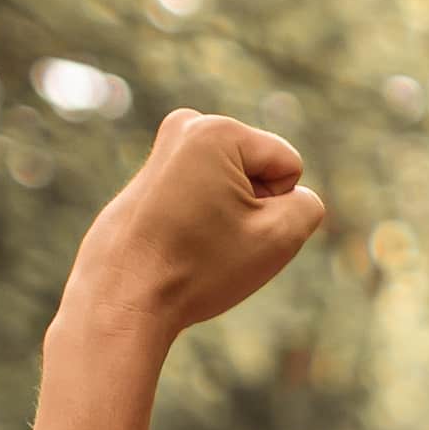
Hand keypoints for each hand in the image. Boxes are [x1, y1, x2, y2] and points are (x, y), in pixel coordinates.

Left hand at [57, 109, 332, 347]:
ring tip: (194, 244)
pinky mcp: (146, 180)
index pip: (287, 167)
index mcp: (217, 130)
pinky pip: (199, 198)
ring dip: (227, 216)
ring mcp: (161, 153)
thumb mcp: (280, 238)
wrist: (120, 302)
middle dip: (251, 207)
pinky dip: (197, 222)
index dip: (277, 208)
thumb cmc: (199, 268)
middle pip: (258, 171)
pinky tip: (175, 247)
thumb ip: (308, 205)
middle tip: (215, 241)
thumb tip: (288, 197)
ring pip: (230, 187)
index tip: (236, 232)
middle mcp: (185, 128)